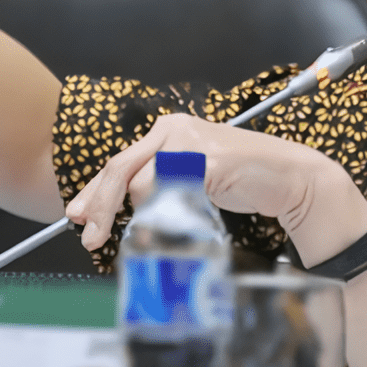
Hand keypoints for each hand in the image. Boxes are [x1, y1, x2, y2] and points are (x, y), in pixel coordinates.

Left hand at [63, 113, 366, 259]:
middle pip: (121, 169)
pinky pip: (172, 191)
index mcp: (168, 130)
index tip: (78, 215)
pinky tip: (168, 225)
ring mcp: (192, 141)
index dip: (95, 191)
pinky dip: (165, 212)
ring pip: (143, 183)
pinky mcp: (209, 159)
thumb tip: (117, 212)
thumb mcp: (190, 178)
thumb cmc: (240, 180)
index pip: (120, 162)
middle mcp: (175, 129)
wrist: (287, 177)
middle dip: (101, 206)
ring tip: (144, 236)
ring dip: (138, 216)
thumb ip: (158, 185)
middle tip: (90, 236)